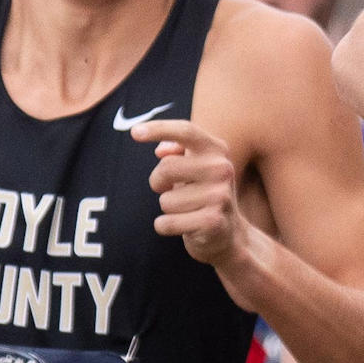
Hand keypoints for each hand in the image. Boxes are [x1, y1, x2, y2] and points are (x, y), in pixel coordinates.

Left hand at [138, 119, 250, 269]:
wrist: (229, 234)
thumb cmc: (203, 194)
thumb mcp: (195, 166)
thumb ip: (178, 151)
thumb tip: (161, 151)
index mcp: (216, 150)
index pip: (186, 131)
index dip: (159, 128)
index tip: (134, 132)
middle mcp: (222, 169)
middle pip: (167, 168)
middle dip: (158, 182)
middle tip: (167, 189)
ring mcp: (220, 196)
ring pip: (166, 200)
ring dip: (168, 208)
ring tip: (186, 210)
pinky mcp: (212, 222)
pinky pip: (167, 223)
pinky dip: (165, 226)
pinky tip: (183, 226)